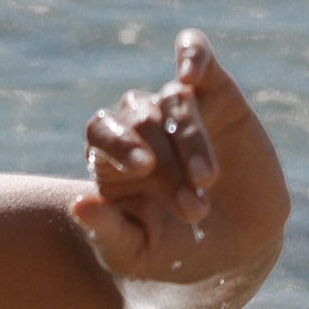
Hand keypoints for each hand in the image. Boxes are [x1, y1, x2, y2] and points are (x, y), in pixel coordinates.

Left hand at [71, 31, 289, 308]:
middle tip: (192, 208)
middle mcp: (141, 128)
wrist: (233, 253)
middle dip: (167, 162)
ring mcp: (179, 110)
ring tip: (206, 183)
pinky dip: (193, 53)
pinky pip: (199, 58)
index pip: (99, 131)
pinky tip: (190, 70)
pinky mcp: (220, 97)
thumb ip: (106, 231)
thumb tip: (76, 205)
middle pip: (141, 118)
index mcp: (110, 159)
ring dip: (191, 139)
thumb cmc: (172, 255)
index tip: (143, 168)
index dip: (117, 143)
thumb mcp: (135, 254)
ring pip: (175, 101)